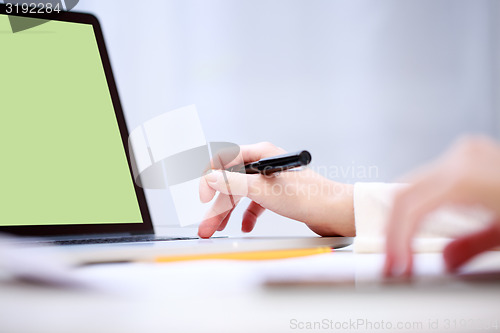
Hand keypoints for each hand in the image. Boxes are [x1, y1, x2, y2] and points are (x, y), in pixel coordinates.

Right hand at [198, 142, 355, 237]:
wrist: (335, 213)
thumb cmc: (307, 197)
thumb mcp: (264, 190)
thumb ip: (234, 183)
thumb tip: (211, 178)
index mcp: (261, 154)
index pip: (224, 160)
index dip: (210, 178)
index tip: (204, 197)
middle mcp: (264, 164)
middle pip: (230, 182)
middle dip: (217, 205)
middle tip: (207, 226)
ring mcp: (270, 180)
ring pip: (241, 195)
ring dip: (227, 212)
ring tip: (218, 229)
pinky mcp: (277, 195)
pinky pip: (255, 204)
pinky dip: (248, 215)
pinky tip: (246, 226)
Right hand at [384, 136, 499, 276]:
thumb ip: (471, 247)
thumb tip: (445, 259)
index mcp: (466, 175)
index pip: (410, 205)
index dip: (397, 238)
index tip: (396, 264)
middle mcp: (461, 157)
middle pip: (406, 194)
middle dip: (394, 231)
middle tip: (395, 261)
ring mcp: (464, 152)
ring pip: (414, 185)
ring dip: (404, 219)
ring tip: (403, 248)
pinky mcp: (467, 156)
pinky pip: (429, 181)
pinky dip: (420, 206)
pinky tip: (419, 226)